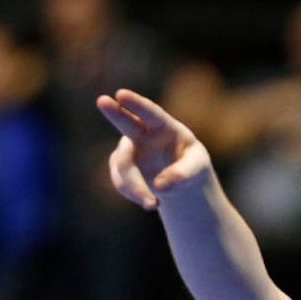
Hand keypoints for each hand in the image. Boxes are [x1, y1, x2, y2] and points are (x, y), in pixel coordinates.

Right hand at [96, 89, 211, 209]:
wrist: (180, 179)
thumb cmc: (192, 165)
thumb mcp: (198, 168)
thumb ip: (184, 174)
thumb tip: (160, 186)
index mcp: (165, 126)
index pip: (150, 113)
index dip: (136, 104)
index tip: (121, 94)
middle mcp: (143, 133)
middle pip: (126, 122)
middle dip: (114, 112)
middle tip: (102, 100)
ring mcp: (129, 149)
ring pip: (124, 165)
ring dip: (136, 186)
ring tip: (154, 205)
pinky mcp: (121, 166)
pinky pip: (121, 182)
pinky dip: (134, 194)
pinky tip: (151, 201)